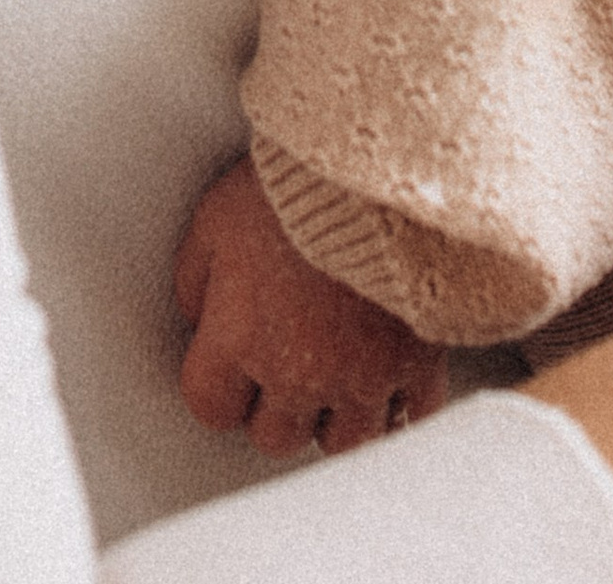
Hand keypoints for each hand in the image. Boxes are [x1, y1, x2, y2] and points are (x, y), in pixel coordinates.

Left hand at [172, 156, 445, 459]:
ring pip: (341, 442)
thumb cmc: (297, 184)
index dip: (217, 384)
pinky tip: (387, 372)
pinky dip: (397, 404)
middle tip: (282, 362)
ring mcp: (361, 376)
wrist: (379, 169)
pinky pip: (408, 418)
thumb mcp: (215, 216)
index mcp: (241, 339)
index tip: (227, 363)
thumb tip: (196, 313)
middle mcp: (298, 372)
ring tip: (335, 372)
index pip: (210, 405)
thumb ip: (195, 277)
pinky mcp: (417, 366)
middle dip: (274, 403)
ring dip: (334, 414)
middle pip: (274, 435)